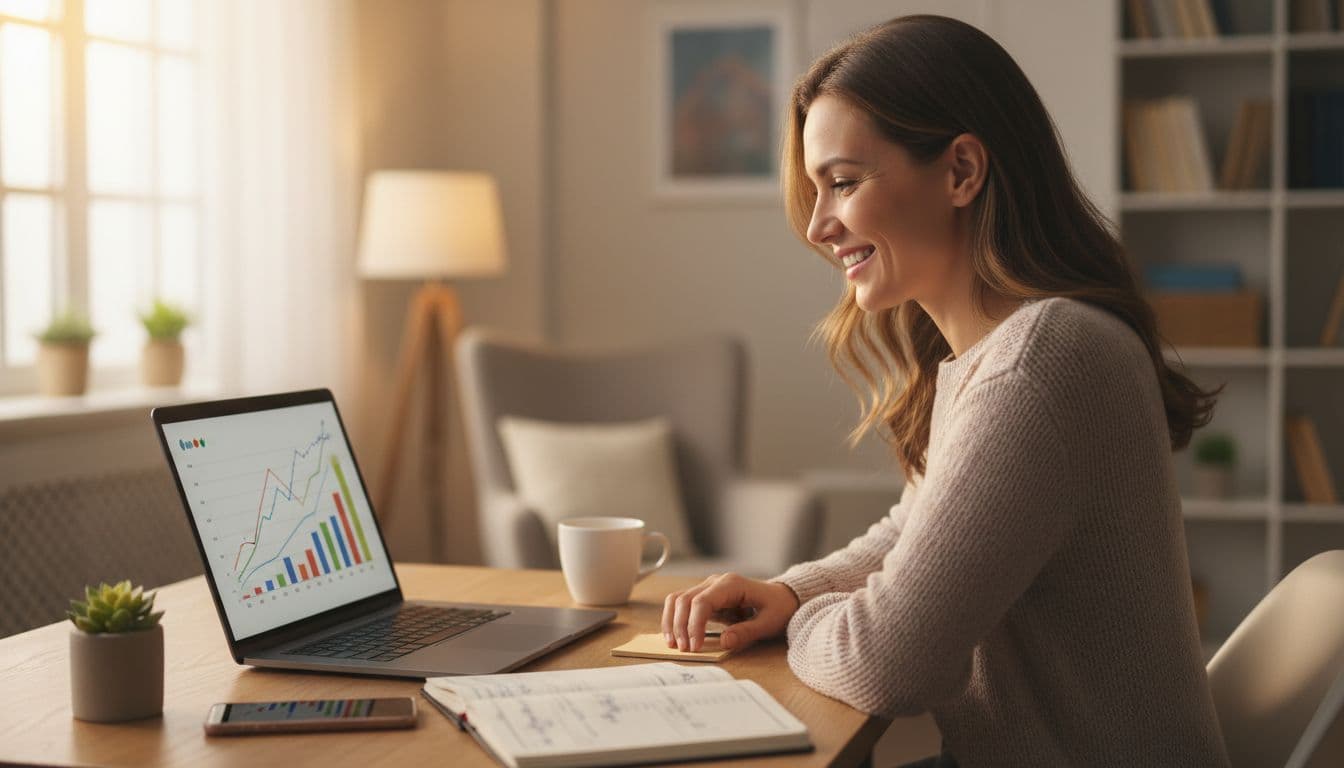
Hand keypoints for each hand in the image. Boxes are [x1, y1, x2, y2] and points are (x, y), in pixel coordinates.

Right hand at [661, 573, 800, 652]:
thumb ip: (747, 632)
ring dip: (672, 621)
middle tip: (684, 650)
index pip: (702, 601)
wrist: (783, 598)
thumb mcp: (769, 622)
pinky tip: (675, 636)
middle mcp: (715, 582)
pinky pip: (682, 604)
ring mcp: (708, 587)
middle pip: (685, 599)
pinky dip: (675, 619)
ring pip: (678, 599)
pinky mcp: (705, 597)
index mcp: (731, 584)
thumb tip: (724, 641)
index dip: (694, 625)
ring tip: (674, 644)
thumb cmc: (778, 608)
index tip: (695, 647)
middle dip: (680, 626)